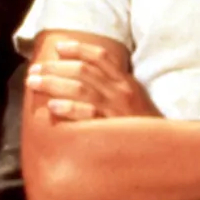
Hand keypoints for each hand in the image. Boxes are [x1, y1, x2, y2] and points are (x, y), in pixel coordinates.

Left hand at [27, 37, 158, 120]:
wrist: (166, 153)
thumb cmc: (144, 128)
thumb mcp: (134, 101)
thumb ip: (114, 89)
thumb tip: (84, 80)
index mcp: (126, 82)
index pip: (100, 57)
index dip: (78, 49)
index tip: (58, 47)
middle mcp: (121, 92)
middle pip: (83, 71)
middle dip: (55, 68)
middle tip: (34, 70)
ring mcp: (116, 110)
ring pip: (81, 88)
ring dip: (53, 83)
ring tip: (33, 83)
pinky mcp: (113, 129)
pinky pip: (88, 115)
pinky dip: (69, 109)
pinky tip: (52, 107)